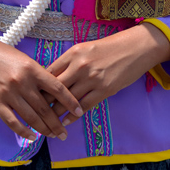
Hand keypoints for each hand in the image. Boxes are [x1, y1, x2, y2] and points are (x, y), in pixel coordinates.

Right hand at [0, 23, 83, 141]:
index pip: (57, 88)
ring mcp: (9, 93)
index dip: (70, 101)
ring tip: (53, 136)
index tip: (79, 111)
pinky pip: (12, 122)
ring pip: (31, 117)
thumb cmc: (3, 55)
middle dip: (57, 123)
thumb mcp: (25, 60)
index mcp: (32, 68)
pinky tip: (32, 137)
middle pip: (45, 108)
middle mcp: (22, 82)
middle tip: (65, 133)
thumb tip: (54, 93)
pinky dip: (23, 132)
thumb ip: (39, 75)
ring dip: (44, 129)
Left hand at [45, 22, 169, 126]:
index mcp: (73, 53)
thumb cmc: (111, 47)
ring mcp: (92, 78)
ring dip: (56, 113)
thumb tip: (55, 77)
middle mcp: (79, 65)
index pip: (49, 72)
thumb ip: (71, 61)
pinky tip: (66, 122)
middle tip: (35, 112)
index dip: (40, 86)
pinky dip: (72, 116)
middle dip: (44, 102)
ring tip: (48, 122)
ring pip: (67, 100)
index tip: (33, 96)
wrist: (136, 47)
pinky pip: (84, 106)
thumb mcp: (87, 48)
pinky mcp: (104, 90)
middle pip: (54, 88)